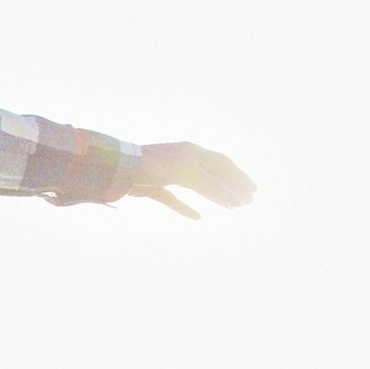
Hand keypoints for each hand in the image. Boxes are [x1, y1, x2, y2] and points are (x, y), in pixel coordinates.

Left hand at [130, 141, 254, 218]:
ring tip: (230, 208)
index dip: (239, 177)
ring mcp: (166, 173)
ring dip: (215, 197)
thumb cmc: (153, 165)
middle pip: (212, 174)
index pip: (222, 164)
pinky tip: (198, 217)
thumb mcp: (187, 174)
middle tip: (247, 202)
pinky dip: (186, 207)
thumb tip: (233, 200)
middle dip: (231, 187)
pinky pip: (172, 198)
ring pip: (196, 186)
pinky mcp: (151, 186)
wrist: (115, 168)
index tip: (253, 192)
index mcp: (192, 151)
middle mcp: (181, 159)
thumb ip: (210, 186)